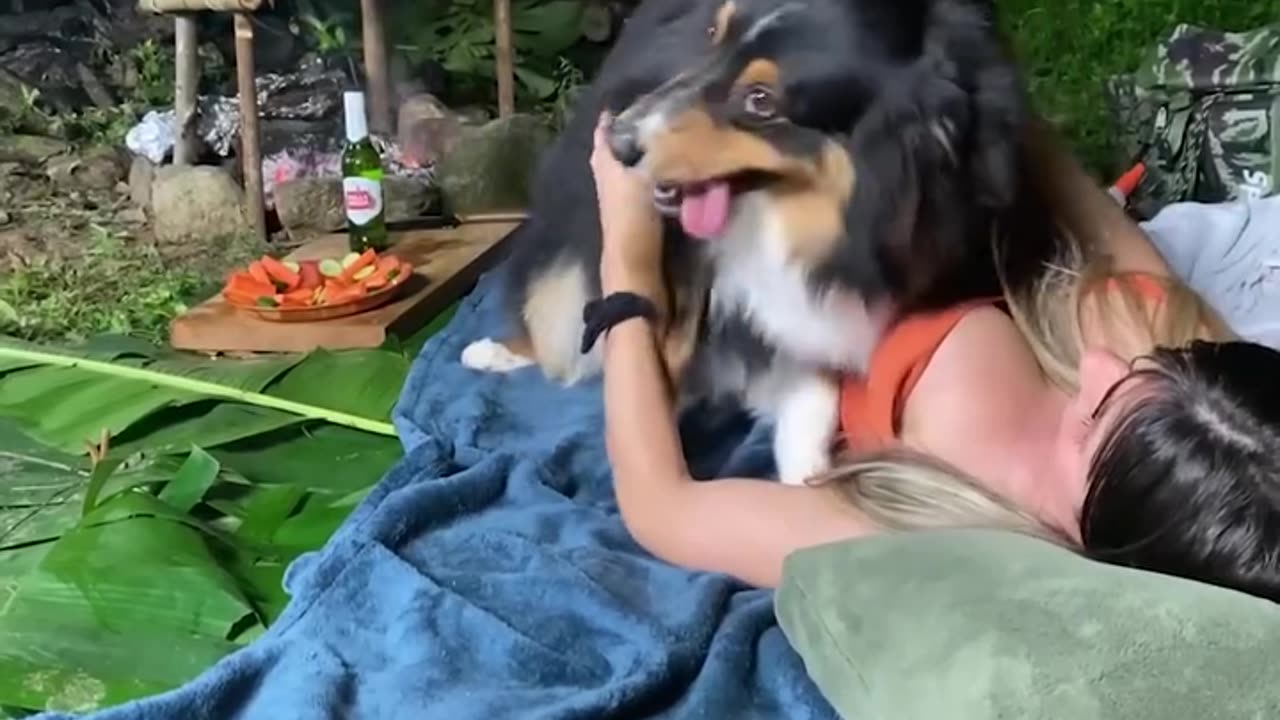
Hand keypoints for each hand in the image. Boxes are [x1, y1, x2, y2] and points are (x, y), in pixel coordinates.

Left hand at [590, 113, 663, 295]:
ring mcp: (621, 204)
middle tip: (652, 118)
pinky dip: (654, 177)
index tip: (625, 101)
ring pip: (629, 171)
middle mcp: (609, 184)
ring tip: (666, 139)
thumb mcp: (643, 181)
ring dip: (642, 157)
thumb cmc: (634, 221)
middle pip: (614, 154)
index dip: (609, 120)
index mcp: (605, 170)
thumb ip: (654, 156)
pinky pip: (644, 189)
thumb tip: (667, 130)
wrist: (635, 272)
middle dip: (628, 136)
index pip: (602, 137)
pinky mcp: (636, 220)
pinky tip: (672, 173)